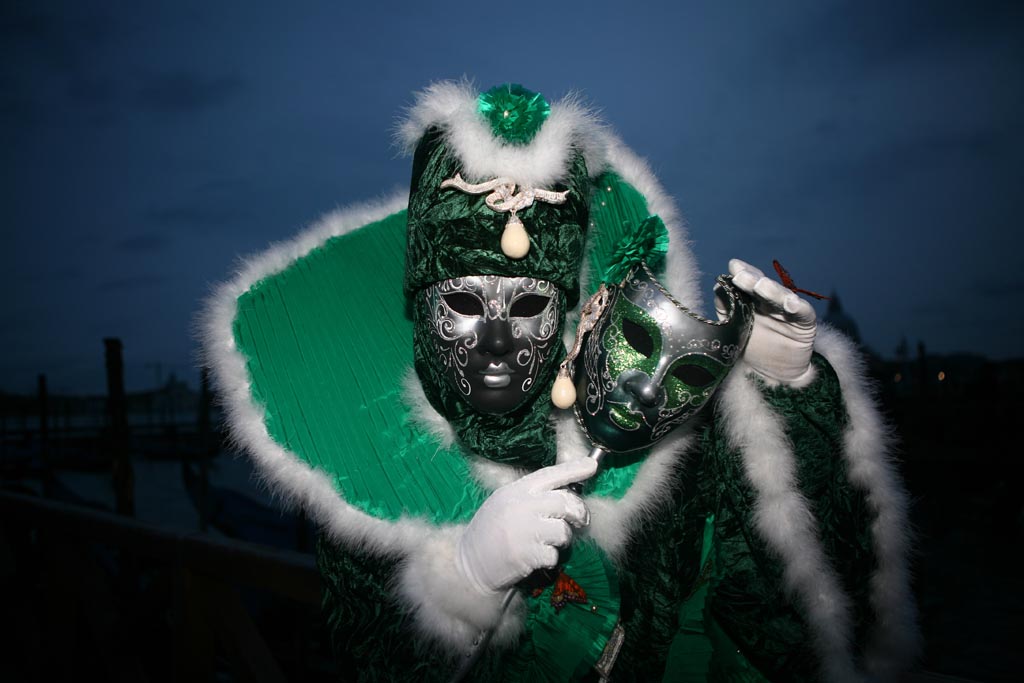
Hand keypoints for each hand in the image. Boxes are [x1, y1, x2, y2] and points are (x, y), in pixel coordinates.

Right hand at [456, 458, 596, 594]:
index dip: (573, 469)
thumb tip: (564, 493)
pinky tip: (536, 558)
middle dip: (578, 513)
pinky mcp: (527, 555)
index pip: (550, 474)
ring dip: (562, 539)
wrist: (470, 564)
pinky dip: (550, 559)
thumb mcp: (504, 502)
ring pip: (563, 530)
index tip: (592, 465)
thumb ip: (531, 496)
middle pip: (565, 502)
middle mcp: (521, 506)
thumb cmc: (490, 532)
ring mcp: (524, 530)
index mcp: (516, 490)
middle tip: (580, 521)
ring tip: (548, 542)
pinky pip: (554, 554)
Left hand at [720, 259, 816, 384]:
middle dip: (752, 279)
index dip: (743, 273)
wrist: (773, 375)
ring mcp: (788, 312)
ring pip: (782, 297)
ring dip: (772, 290)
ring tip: (761, 285)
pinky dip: (798, 307)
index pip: (749, 283)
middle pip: (763, 287)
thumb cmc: (751, 348)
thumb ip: (726, 307)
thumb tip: (718, 287)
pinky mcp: (804, 325)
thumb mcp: (732, 327)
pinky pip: (803, 313)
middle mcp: (771, 302)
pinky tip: (791, 302)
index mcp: (753, 300)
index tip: (734, 266)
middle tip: (741, 274)